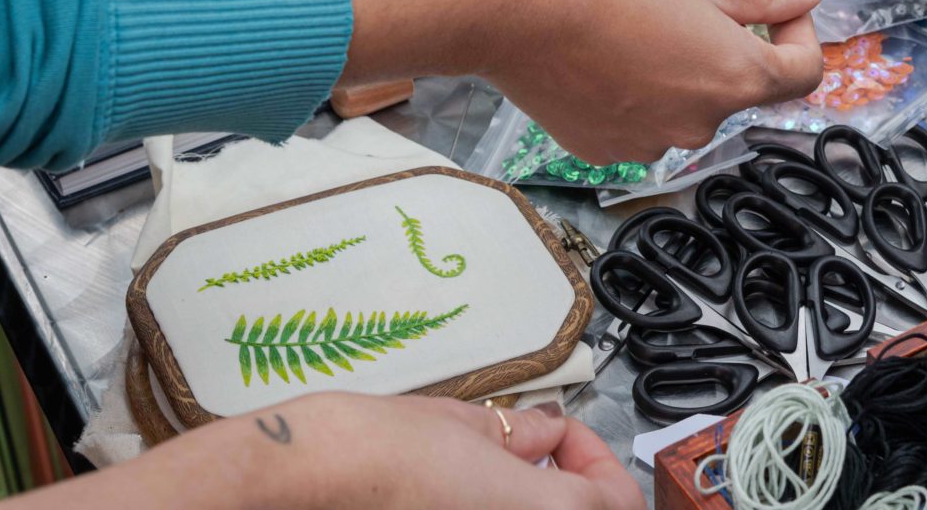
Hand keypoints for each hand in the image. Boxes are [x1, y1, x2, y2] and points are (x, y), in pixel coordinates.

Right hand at [278, 395, 643, 509]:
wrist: (312, 481)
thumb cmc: (379, 451)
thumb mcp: (466, 424)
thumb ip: (520, 434)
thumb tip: (544, 432)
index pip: (614, 501)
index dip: (596, 459)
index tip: (563, 437)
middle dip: (571, 488)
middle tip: (538, 455)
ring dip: (534, 502)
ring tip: (494, 475)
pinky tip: (463, 496)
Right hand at [336, 0, 826, 162]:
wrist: (504, 6)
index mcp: (734, 77)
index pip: (803, 73)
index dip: (798, 33)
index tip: (773, 5)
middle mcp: (699, 124)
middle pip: (739, 89)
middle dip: (726, 46)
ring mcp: (649, 144)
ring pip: (687, 105)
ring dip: (678, 70)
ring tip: (631, 23)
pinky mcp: (604, 149)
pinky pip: (640, 121)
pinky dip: (635, 91)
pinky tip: (599, 54)